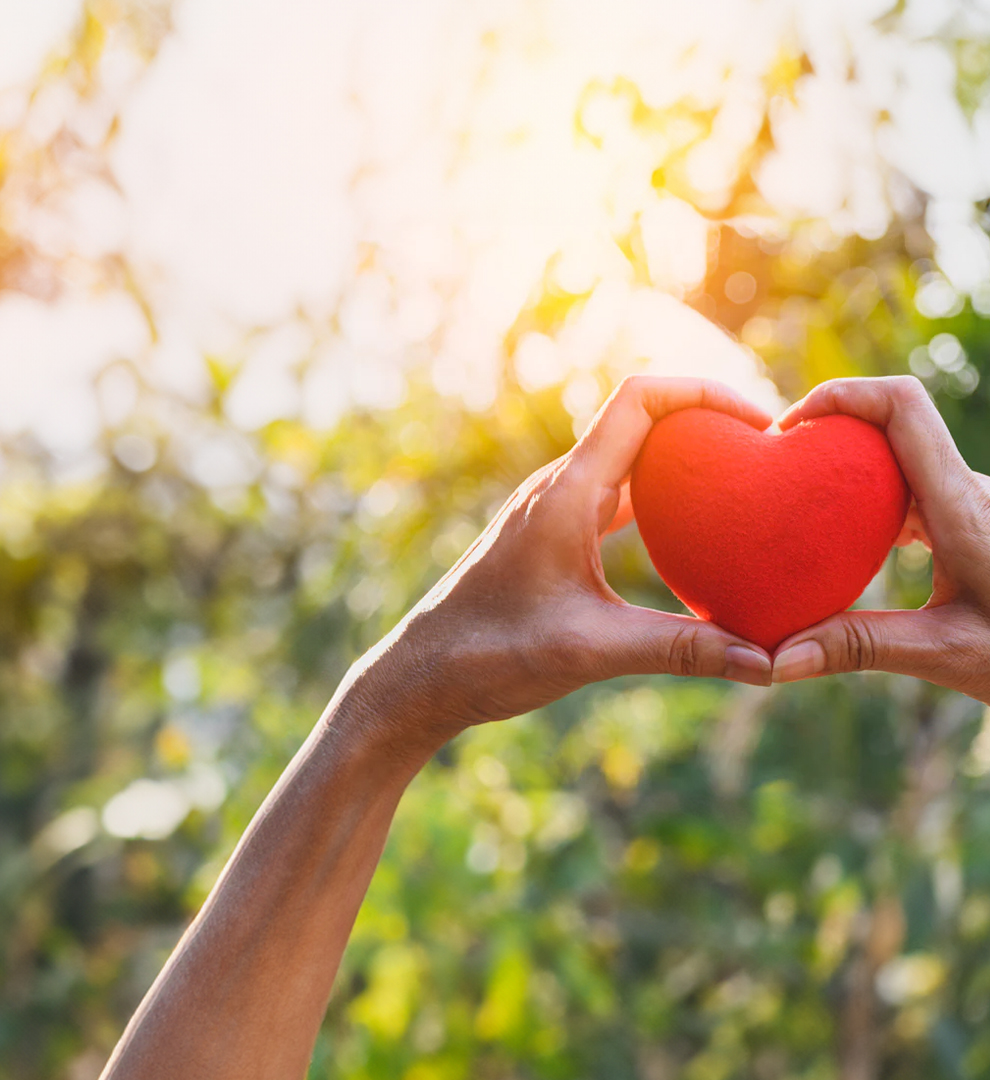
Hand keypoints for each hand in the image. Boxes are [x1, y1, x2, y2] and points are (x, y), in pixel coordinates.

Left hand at [347, 376, 774, 752]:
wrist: (423, 673)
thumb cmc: (490, 653)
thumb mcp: (593, 650)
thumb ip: (679, 650)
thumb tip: (764, 663)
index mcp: (567, 492)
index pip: (640, 399)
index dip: (702, 392)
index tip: (756, 423)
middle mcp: (559, 487)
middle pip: (641, 419)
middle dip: (704, 422)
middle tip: (764, 452)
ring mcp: (554, 509)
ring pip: (629, 459)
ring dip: (682, 461)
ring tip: (740, 486)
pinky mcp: (552, 535)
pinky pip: (616, 495)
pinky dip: (658, 500)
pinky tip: (690, 535)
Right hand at [770, 375, 989, 704]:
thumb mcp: (948, 654)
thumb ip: (859, 648)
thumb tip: (777, 660)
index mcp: (964, 507)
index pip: (904, 407)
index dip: (842, 394)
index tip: (790, 425)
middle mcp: (971, 490)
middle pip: (895, 426)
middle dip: (832, 434)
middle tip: (780, 471)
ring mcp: (975, 501)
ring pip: (904, 459)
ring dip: (852, 472)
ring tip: (801, 508)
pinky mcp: (974, 519)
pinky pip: (916, 488)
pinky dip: (874, 501)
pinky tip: (849, 543)